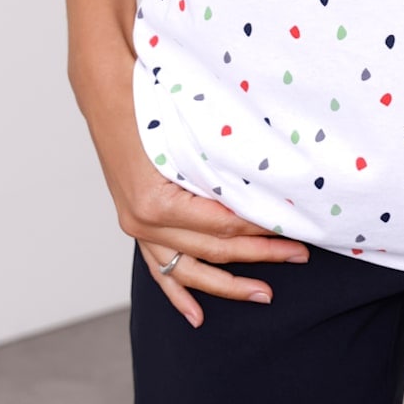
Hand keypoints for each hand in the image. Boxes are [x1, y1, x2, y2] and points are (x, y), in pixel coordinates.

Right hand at [78, 57, 310, 328]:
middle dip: (259, 255)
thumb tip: (265, 185)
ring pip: (188, 269)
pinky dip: (178, 294)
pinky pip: (158, 269)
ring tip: (265, 295)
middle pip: (213, 249)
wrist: (104, 85)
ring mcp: (136, 226)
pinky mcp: (134, 224)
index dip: (260, 230)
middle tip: (299, 256)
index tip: (294, 228)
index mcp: (156, 202)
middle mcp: (143, 221)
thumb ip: (219, 163)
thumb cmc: (147, 97)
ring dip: (228, 284)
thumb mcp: (188, 130)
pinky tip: (197, 317)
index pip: (223, 225)